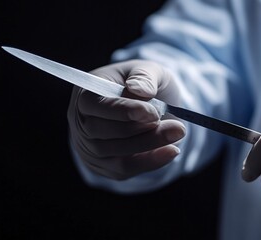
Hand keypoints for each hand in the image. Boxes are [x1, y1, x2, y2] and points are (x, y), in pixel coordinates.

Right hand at [67, 60, 185, 179]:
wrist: (155, 106)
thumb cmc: (146, 84)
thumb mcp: (149, 69)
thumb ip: (144, 76)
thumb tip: (138, 89)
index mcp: (86, 93)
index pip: (93, 104)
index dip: (122, 110)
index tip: (152, 112)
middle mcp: (82, 123)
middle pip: (101, 132)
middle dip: (140, 130)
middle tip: (174, 124)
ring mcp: (91, 148)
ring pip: (114, 153)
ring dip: (150, 144)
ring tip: (178, 132)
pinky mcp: (107, 166)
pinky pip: (125, 168)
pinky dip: (151, 161)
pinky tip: (172, 150)